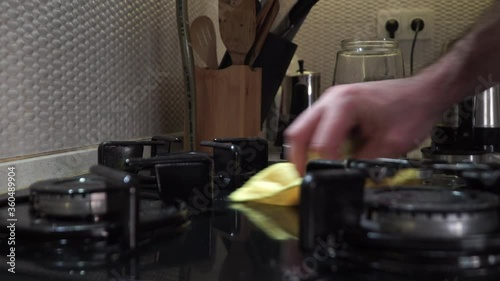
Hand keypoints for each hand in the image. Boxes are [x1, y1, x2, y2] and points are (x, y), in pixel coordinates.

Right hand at [284, 77, 444, 174]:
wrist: (423, 91)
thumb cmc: (412, 109)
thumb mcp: (391, 145)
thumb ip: (363, 162)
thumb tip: (345, 177)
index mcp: (345, 105)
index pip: (320, 142)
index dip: (322, 166)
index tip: (325, 181)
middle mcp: (331, 99)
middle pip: (297, 133)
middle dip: (298, 159)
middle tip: (305, 178)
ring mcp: (330, 100)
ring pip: (301, 128)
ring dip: (304, 150)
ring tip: (312, 169)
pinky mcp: (333, 105)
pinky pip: (312, 126)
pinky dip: (313, 142)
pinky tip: (324, 155)